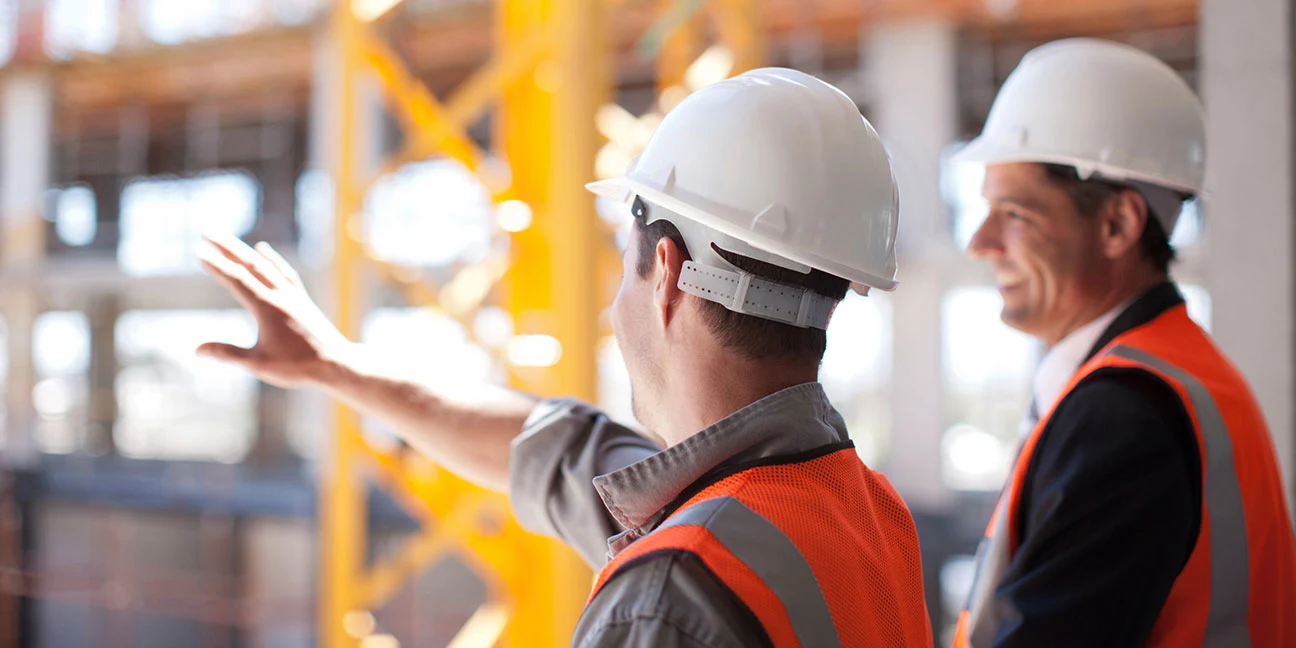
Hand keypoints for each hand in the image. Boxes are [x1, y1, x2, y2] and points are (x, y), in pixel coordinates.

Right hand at [196, 233, 352, 388]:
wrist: (336, 364)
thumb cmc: (297, 367)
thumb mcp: (259, 363)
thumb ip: (228, 353)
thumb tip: (197, 350)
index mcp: (267, 308)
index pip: (237, 280)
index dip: (217, 265)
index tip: (199, 251)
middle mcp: (280, 296)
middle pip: (250, 264)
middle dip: (226, 247)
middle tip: (206, 231)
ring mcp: (293, 295)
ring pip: (266, 266)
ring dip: (244, 251)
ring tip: (227, 239)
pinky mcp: (302, 299)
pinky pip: (284, 272)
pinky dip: (271, 259)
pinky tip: (263, 250)